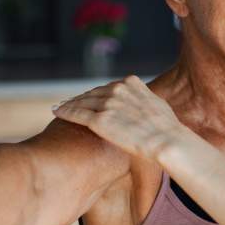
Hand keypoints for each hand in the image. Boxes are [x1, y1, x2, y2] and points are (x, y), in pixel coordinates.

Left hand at [52, 75, 185, 160]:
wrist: (167, 140)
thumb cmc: (167, 129)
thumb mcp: (157, 104)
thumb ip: (144, 100)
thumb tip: (143, 104)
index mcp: (132, 83)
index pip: (108, 86)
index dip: (97, 93)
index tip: (89, 96)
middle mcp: (118, 89)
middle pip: (93, 92)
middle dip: (81, 97)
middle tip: (69, 101)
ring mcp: (107, 104)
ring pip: (82, 101)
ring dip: (70, 103)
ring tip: (60, 106)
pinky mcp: (99, 120)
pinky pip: (76, 113)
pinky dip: (65, 111)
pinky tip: (56, 112)